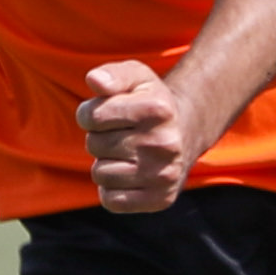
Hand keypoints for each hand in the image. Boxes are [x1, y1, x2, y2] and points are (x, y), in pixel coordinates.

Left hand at [78, 59, 204, 214]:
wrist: (185, 132)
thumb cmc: (150, 102)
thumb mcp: (136, 77)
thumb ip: (113, 74)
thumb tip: (95, 80)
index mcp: (157, 109)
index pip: (91, 116)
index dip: (90, 114)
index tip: (106, 113)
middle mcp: (165, 143)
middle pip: (94, 145)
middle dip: (99, 138)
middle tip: (121, 134)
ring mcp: (164, 175)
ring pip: (100, 174)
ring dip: (105, 163)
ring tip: (126, 153)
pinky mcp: (160, 199)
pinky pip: (111, 200)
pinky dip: (112, 188)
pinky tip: (128, 174)